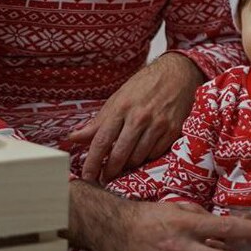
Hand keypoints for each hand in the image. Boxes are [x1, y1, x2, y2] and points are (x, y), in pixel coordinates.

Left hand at [68, 53, 200, 182]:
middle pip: (120, 154)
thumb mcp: (118, 98)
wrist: (177, 73)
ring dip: (128, 165)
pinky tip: (142, 151)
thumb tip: (74, 137)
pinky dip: (146, 157)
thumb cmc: (144, 85)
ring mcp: (157, 124)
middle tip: (105, 177)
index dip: (92, 162)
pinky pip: (155, 154)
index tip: (87, 176)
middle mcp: (139, 117)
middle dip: (110, 171)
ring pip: (138, 158)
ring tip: (124, 163)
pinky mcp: (172, 130)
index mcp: (121, 107)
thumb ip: (98, 122)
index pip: (102, 141)